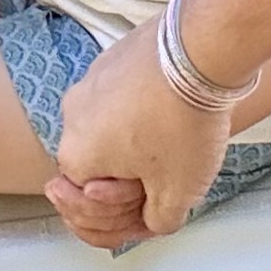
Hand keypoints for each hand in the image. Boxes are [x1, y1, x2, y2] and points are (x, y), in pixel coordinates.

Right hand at [46, 23, 233, 247]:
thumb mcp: (178, 193)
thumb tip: (151, 218)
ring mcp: (90, 85)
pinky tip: (173, 116)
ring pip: (108, 136)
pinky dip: (142, 117)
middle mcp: (71, 118)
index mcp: (76, 156)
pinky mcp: (111, 62)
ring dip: (136, 151)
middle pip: (93, 172)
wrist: (199, 48)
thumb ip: (156, 220)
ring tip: (174, 146)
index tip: (150, 212)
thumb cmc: (183, 119)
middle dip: (126, 188)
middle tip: (163, 183)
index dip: (122, 222)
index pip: (84, 210)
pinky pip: (120, 103)